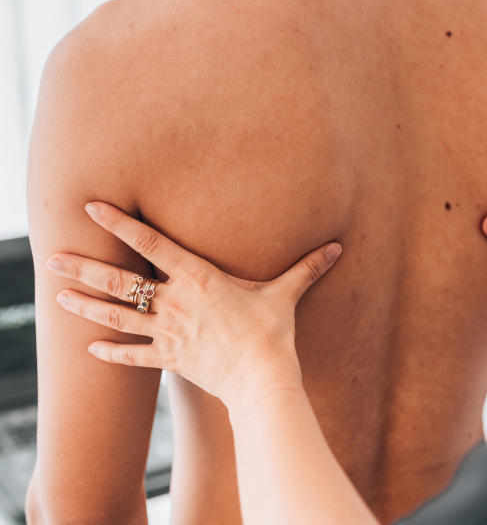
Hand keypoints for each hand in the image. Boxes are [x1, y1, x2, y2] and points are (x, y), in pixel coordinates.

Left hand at [46, 202, 341, 409]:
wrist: (262, 377)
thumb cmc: (273, 331)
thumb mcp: (285, 293)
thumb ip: (306, 268)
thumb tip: (337, 247)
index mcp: (199, 276)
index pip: (151, 243)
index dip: (119, 223)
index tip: (90, 207)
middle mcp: (175, 301)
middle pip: (120, 280)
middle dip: (84, 267)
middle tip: (51, 256)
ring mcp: (168, 331)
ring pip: (116, 315)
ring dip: (84, 305)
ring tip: (56, 296)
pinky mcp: (170, 359)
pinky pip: (133, 356)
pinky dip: (110, 352)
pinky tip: (89, 348)